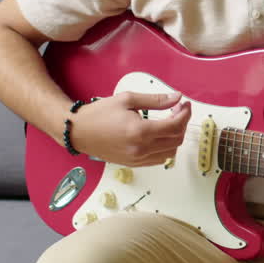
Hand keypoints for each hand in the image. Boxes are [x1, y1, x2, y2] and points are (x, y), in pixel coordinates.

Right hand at [66, 92, 190, 166]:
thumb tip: (176, 97)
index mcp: (140, 131)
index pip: (175, 125)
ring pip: (170, 152)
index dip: (185, 114)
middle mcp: (141, 149)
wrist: (78, 131)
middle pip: (176, 140)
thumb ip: (155, 100)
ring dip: (175, 137)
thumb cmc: (99, 113)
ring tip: (169, 122)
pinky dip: (166, 148)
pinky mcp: (133, 164)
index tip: (185, 104)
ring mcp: (137, 159)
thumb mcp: (127, 99)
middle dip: (182, 123)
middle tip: (178, 110)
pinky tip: (160, 135)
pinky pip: (158, 160)